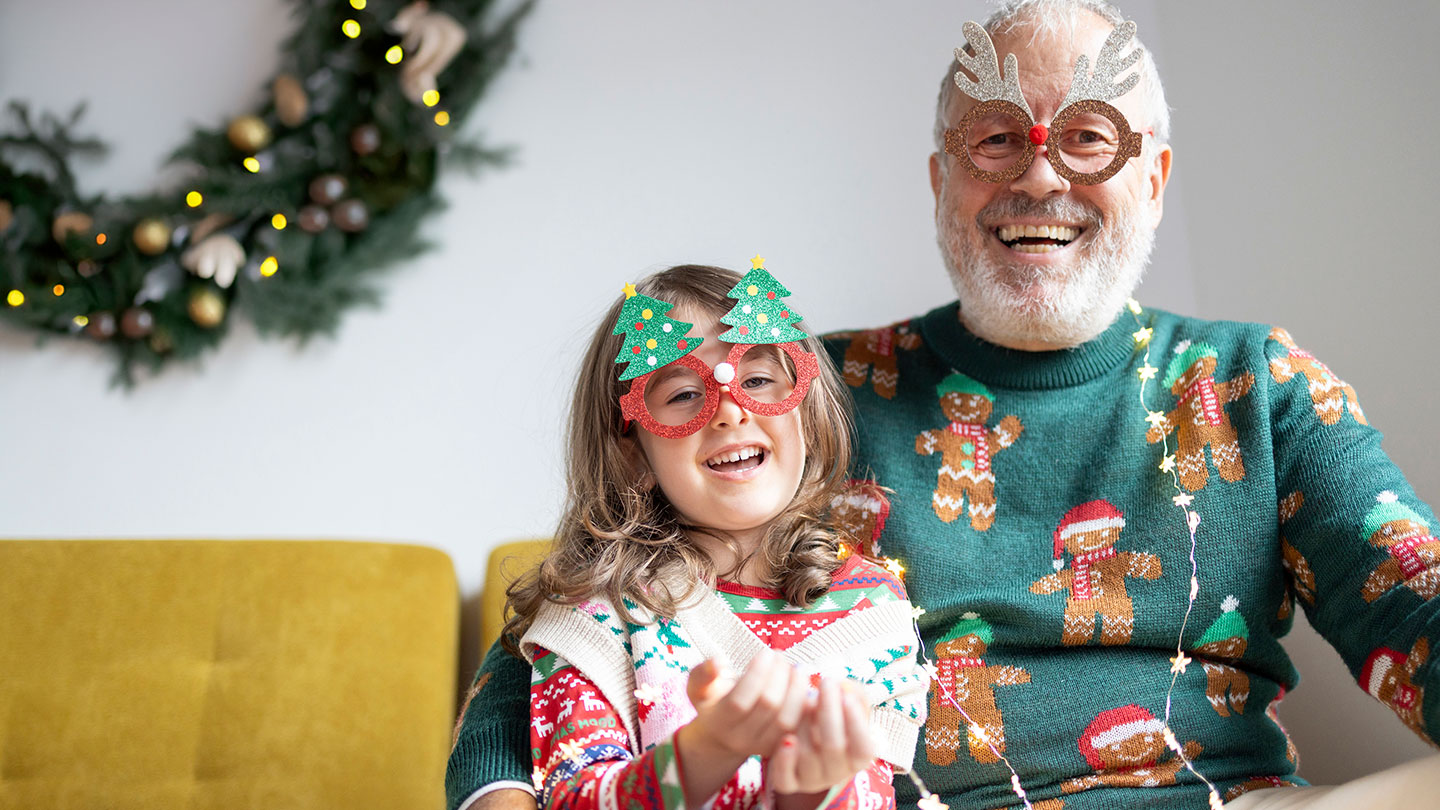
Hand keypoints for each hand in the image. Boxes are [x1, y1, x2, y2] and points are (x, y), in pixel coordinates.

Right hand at [681, 648, 810, 758]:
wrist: (724, 733)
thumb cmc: (713, 700)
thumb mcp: (699, 685)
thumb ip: (704, 672)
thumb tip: (719, 662)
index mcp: (718, 722)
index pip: (740, 700)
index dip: (756, 674)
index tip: (765, 652)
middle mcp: (740, 739)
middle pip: (768, 706)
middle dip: (779, 675)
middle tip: (780, 655)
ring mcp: (763, 746)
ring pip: (787, 719)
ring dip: (797, 688)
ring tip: (797, 667)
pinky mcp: (782, 746)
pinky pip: (801, 726)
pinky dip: (807, 703)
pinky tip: (806, 684)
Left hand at [769, 678, 875, 794]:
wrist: (807, 737)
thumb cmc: (832, 717)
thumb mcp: (849, 704)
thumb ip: (853, 693)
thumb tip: (844, 688)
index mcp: (857, 758)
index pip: (863, 748)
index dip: (856, 724)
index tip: (847, 696)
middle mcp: (836, 773)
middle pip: (834, 747)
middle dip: (829, 711)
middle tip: (826, 682)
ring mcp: (811, 779)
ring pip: (807, 756)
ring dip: (805, 723)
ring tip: (805, 699)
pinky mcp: (788, 782)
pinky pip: (785, 780)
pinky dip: (785, 762)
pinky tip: (787, 739)